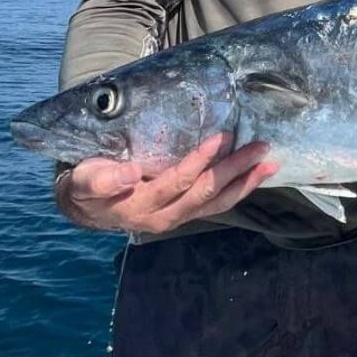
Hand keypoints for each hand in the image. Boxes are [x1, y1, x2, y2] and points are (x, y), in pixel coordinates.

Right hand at [55, 133, 277, 233]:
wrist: (86, 208)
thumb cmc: (87, 185)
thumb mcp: (85, 180)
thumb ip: (102, 180)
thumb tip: (130, 173)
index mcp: (140, 206)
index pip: (177, 181)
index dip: (199, 161)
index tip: (220, 138)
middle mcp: (163, 217)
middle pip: (205, 193)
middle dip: (235, 170)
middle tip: (260, 148)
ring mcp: (177, 217)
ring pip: (217, 204)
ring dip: (245, 184)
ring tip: (270, 165)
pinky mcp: (185, 213)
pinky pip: (216, 205)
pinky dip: (238, 190)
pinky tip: (255, 176)